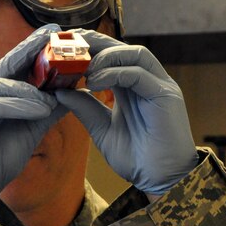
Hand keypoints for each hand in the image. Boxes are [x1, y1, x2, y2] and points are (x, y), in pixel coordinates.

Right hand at [0, 25, 67, 205]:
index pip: (14, 65)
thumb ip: (48, 108)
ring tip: (55, 93)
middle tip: (54, 36)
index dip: (34, 48)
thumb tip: (73, 88)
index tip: (56, 33)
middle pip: (6, 66)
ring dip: (30, 89)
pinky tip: (38, 107)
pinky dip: (17, 104)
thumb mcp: (31, 129)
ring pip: (1, 84)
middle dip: (31, 51)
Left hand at [55, 30, 197, 195]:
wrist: (160, 181)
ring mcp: (159, 86)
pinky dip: (115, 73)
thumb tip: (59, 91)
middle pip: (123, 48)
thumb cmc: (135, 157)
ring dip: (106, 58)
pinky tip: (94, 83)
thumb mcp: (100, 129)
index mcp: (133, 87)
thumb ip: (84, 108)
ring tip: (83, 71)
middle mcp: (148, 81)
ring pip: (134, 54)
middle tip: (70, 49)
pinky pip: (140, 74)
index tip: (65, 50)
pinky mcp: (166, 96)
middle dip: (96, 44)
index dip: (90, 50)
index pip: (112, 57)